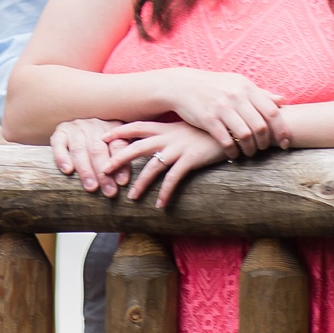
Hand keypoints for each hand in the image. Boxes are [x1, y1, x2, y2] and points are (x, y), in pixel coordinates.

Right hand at [50, 118, 126, 196]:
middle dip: (103, 172)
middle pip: (98, 149)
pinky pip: (59, 144)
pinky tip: (68, 170)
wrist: (78, 132)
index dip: (120, 164)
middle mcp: (92, 125)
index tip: (122, 182)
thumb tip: (124, 182)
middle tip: (108, 191)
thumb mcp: (114, 149)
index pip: (117, 145)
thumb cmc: (101, 148)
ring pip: (80, 148)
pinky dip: (62, 157)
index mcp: (110, 129)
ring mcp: (75, 128)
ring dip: (85, 169)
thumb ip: (122, 161)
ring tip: (91, 187)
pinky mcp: (60, 132)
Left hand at [102, 119, 225, 209]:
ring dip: (140, 183)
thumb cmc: (209, 129)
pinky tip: (160, 205)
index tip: (102, 137)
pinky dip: (165, 192)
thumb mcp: (187, 128)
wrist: (231, 126)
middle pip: (137, 146)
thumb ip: (173, 133)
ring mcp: (178, 148)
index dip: (119, 131)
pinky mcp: (190, 159)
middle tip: (103, 170)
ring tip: (131, 197)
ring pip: (152, 166)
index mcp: (165, 128)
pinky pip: (173, 178)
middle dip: (119, 158)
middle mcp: (168, 137)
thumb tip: (161, 141)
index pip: (136, 126)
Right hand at [160, 69, 290, 155]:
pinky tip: (233, 154)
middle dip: (266, 143)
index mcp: (245, 86)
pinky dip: (233, 152)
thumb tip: (283, 101)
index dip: (282, 130)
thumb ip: (261, 93)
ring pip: (246, 136)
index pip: (272, 111)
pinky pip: (227, 141)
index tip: (286, 143)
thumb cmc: (215, 86)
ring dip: (251, 150)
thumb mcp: (237, 84)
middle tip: (264, 149)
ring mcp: (221, 107)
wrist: (183, 85)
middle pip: (260, 126)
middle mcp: (235, 96)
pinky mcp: (208, 119)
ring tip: (249, 153)